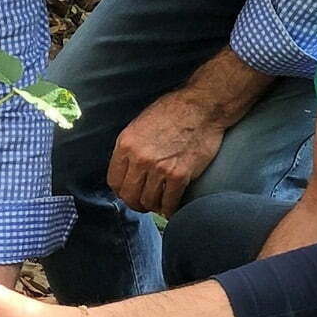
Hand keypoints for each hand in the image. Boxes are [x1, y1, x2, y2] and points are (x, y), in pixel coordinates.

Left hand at [107, 90, 226, 217]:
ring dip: (154, 206)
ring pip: (149, 202)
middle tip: (143, 203)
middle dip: (135, 203)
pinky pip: (169, 203)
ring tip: (158, 203)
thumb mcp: (140, 124)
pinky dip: (170, 209)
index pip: (114, 181)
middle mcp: (140, 158)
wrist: (202, 107)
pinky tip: (171, 206)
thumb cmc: (174, 111)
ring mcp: (160, 168)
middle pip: (129, 196)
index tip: (128, 192)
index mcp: (126, 144)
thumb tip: (126, 169)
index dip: (121, 191)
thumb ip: (130, 148)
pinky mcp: (180, 175)